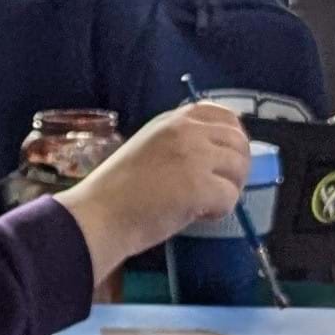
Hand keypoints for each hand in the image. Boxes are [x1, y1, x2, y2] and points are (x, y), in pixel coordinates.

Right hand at [59, 104, 252, 282]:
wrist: (96, 219)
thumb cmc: (112, 194)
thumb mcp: (145, 150)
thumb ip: (176, 145)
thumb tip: (209, 158)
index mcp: (172, 121)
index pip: (223, 115)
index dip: (233, 136)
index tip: (225, 158)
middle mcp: (187, 131)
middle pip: (238, 142)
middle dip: (236, 168)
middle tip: (220, 189)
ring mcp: (196, 157)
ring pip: (239, 169)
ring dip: (229, 189)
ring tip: (206, 205)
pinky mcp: (201, 187)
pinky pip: (230, 198)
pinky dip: (219, 212)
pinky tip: (199, 217)